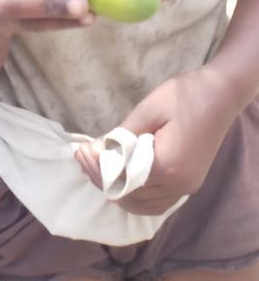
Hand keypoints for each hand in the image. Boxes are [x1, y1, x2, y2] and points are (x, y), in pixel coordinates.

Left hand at [74, 70, 233, 215]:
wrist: (221, 94)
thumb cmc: (184, 96)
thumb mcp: (148, 110)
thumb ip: (122, 135)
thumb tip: (95, 151)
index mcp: (167, 167)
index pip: (121, 180)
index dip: (97, 169)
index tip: (80, 151)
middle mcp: (178, 185)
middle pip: (130, 197)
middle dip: (102, 179)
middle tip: (83, 157)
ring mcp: (186, 188)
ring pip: (144, 206)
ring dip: (118, 191)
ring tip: (97, 168)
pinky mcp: (190, 183)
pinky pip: (158, 202)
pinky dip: (136, 196)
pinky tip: (122, 179)